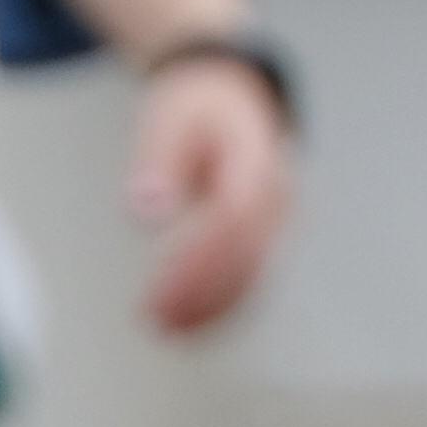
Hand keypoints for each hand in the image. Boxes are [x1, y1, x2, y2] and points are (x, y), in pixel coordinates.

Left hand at [126, 52, 292, 335]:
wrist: (228, 95)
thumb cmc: (191, 109)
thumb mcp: (166, 122)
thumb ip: (157, 165)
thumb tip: (146, 213)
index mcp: (256, 158)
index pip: (234, 219)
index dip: (199, 260)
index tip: (160, 291)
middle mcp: (278, 191)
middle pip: (246, 252)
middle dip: (201, 291)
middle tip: (154, 320)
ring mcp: (279, 216)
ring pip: (253, 272)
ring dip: (211, 307)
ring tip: (165, 330)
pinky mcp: (268, 234)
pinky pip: (251, 275)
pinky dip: (221, 304)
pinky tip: (186, 327)